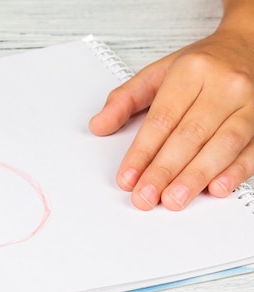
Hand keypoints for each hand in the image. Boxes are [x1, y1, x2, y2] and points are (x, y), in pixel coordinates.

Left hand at [89, 28, 253, 209]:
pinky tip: (215, 188)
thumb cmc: (200, 67)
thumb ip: (125, 100)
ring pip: (222, 144)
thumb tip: (98, 126)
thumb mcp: (156, 73)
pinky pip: (251, 149)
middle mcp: (224, 86)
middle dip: (164, 171)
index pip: (162, 119)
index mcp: (192, 72)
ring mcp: (250, 104)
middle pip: (190, 135)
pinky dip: (235, 172)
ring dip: (195, 177)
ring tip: (172, 199)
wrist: (248, 46)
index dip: (142, 152)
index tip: (127, 177)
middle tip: (145, 196)